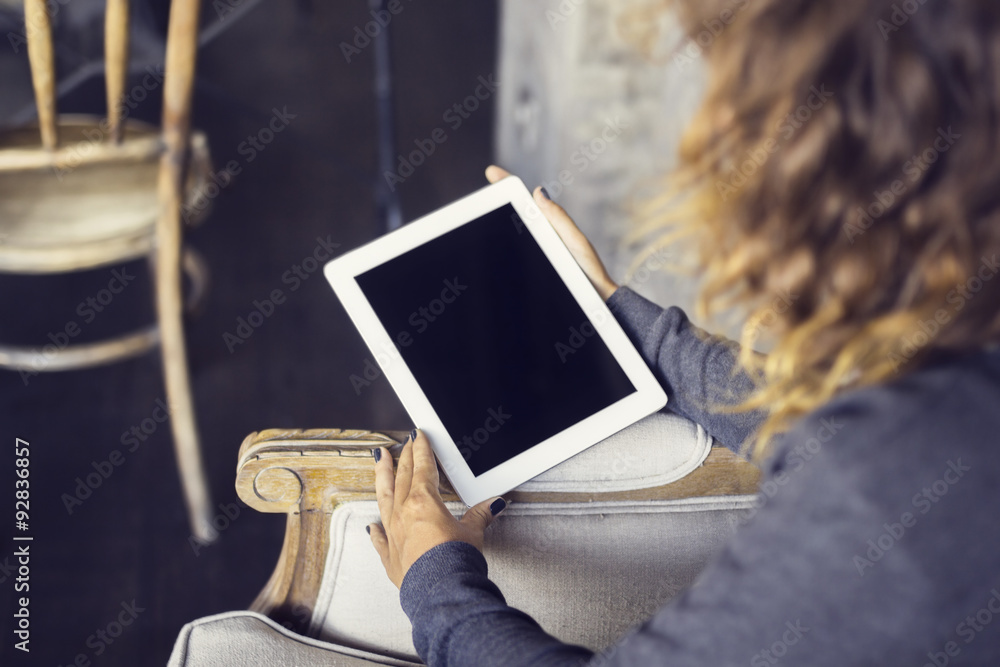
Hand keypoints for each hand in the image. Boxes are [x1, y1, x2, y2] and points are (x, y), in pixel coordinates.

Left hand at [369, 431, 506, 588]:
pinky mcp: (389, 555)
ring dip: (381, 476)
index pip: (422, 467)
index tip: (418, 436)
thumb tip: (494, 504)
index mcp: (423, 502)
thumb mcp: (473, 532)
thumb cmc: (454, 562)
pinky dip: (375, 529)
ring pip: (383, 496)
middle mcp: (403, 513)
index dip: (421, 449)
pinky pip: (378, 537)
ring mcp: (392, 533)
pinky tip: (372, 524)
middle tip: (404, 443)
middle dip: (404, 457)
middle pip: (402, 476)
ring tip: (378, 460)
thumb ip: (480, 515)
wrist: (441, 591)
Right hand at [485, 165, 619, 299]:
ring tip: (479, 220)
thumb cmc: (589, 272)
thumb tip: (538, 192)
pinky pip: (511, 263)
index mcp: (550, 226)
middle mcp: (539, 238)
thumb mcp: (574, 242)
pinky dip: (499, 257)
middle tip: (480, 197)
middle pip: (512, 217)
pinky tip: (489, 254)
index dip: (508, 186)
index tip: (491, 172)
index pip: (526, 202)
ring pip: (509, 239)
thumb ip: (558, 219)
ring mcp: (534, 255)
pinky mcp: (530, 275)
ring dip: (493, 229)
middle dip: (494, 204)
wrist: (595, 301)